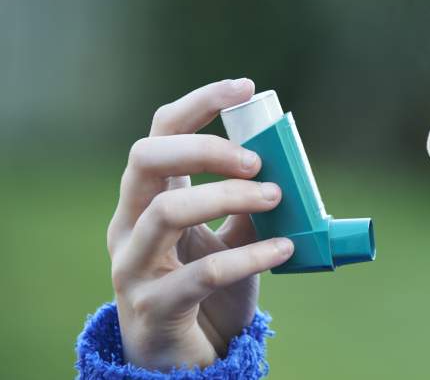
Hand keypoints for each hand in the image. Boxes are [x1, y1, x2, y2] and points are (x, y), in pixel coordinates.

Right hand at [106, 78, 294, 370]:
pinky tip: (285, 249)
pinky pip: (201, 273)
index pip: (162, 132)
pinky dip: (248, 255)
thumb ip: (249, 205)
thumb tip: (288, 170)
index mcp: (150, 197)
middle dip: (205, 148)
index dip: (200, 103)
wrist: (187, 361)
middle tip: (258, 161)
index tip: (245, 88)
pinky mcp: (152, 307)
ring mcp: (132, 265)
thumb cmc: (209, 293)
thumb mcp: (232, 239)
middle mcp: (130, 223)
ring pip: (167, 210)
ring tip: (276, 198)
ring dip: (228, 196)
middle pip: (147, 158)